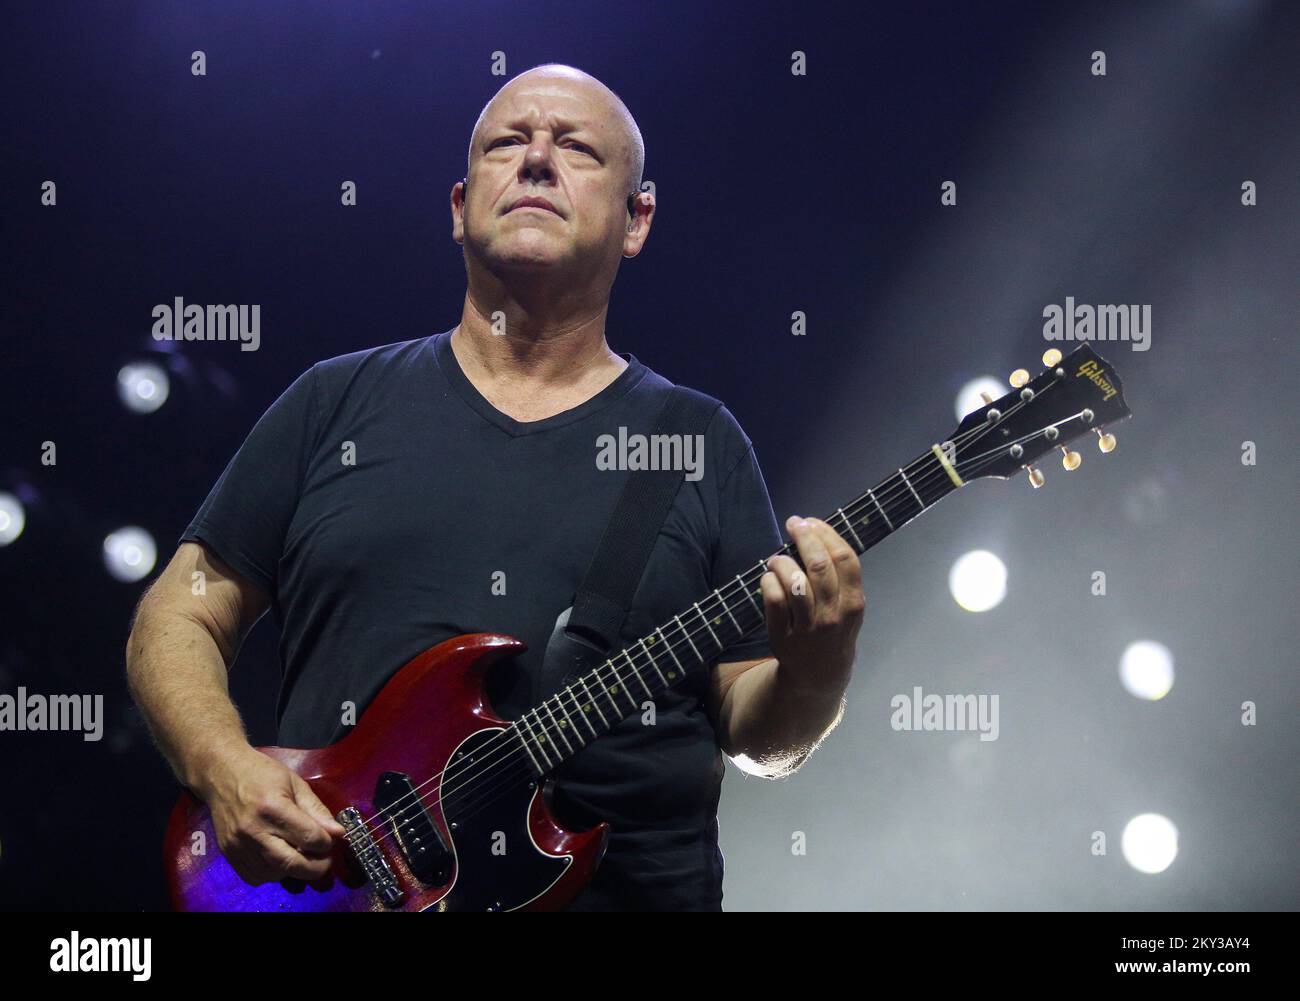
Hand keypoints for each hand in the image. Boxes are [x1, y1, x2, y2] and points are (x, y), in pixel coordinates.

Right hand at [199, 745, 345, 887]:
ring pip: (274, 873)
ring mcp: (238, 845)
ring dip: (293, 870)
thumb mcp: (295, 784)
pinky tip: (279, 859)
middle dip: (315, 868)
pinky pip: (255, 877)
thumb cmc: (261, 774)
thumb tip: (339, 833)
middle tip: (324, 862)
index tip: (330, 840)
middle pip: (291, 863)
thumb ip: (317, 810)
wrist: (221, 773)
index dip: (326, 843)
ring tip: (301, 856)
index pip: (309, 837)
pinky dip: (272, 874)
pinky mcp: (228, 854)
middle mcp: (253, 830)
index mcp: (273, 807)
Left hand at [760, 515, 865, 692]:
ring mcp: (808, 628)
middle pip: (819, 566)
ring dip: (782, 561)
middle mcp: (833, 615)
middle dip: (804, 538)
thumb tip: (815, 533)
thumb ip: (839, 576)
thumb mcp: (848, 606)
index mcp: (853, 603)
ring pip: (794, 582)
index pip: (845, 559)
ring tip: (778, 559)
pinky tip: (768, 578)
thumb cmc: (833, 628)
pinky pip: (774, 599)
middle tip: (793, 524)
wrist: (819, 674)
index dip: (826, 534)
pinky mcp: (783, 636)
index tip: (811, 521)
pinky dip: (768, 582)